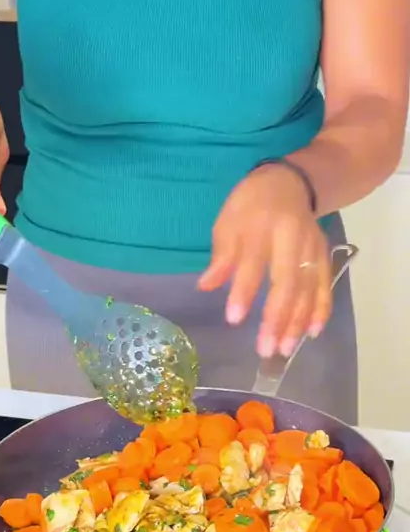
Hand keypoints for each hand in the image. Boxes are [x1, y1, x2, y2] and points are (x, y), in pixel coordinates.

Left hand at [198, 163, 331, 357]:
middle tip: (265, 348)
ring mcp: (312, 248)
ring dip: (297, 322)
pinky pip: (324, 286)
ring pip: (307, 289)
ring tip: (284, 349)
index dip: (243, 291)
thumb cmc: (251, 205)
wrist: (291, 182)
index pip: (252, 263)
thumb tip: (207, 285)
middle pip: (286, 282)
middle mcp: (291, 238)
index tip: (233, 319)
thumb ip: (222, 255)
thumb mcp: (227, 221)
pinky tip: (312, 333)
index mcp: (261, 226)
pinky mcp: (324, 256)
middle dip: (276, 318)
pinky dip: (321, 310)